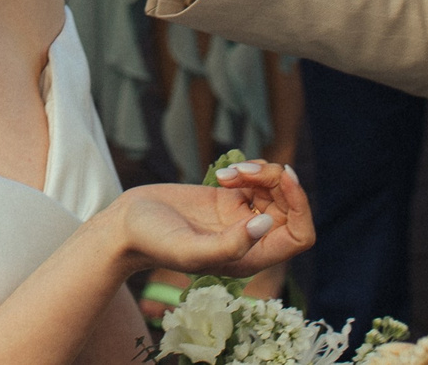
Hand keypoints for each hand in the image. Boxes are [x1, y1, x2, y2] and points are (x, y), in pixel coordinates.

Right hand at [113, 162, 314, 280]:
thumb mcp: (189, 249)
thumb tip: (267, 223)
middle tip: (244, 172)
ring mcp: (240, 217)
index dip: (301, 207)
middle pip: (290, 206)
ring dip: (259, 172)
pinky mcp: (228, 199)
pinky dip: (246, 169)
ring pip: (274, 189)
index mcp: (250, 258)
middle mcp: (251, 239)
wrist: (126, 225)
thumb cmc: (153, 242)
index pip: (300, 236)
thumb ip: (230, 244)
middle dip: (275, 181)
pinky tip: (222, 174)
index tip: (283, 180)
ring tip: (228, 173)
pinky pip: (257, 180)